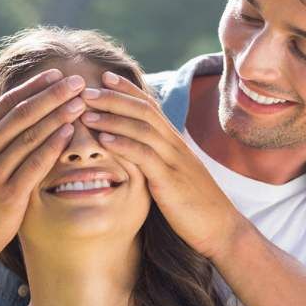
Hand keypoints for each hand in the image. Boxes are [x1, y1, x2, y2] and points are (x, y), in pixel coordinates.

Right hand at [0, 69, 86, 263]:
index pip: (7, 103)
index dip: (34, 86)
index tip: (58, 74)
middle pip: (20, 115)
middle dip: (51, 95)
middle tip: (77, 81)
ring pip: (29, 137)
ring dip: (57, 117)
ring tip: (80, 102)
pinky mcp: (7, 196)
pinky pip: (34, 165)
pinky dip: (53, 146)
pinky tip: (70, 133)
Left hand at [79, 71, 245, 259]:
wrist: (219, 228)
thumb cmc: (191, 203)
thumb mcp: (170, 174)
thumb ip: (154, 158)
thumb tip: (131, 148)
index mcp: (173, 141)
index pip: (149, 105)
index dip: (127, 89)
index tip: (104, 76)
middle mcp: (174, 145)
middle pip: (143, 110)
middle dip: (113, 97)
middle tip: (85, 89)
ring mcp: (174, 161)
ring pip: (143, 129)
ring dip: (112, 118)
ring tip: (86, 112)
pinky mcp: (170, 181)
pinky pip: (145, 157)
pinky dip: (124, 146)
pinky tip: (104, 141)